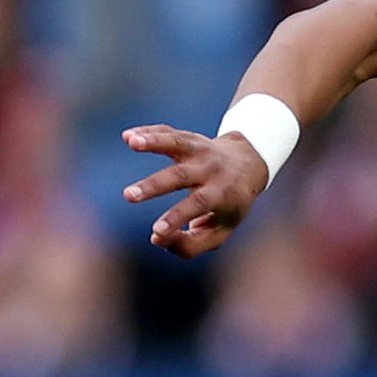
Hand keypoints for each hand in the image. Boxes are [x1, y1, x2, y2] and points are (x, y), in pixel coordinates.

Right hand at [121, 125, 270, 257]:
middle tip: (128, 196)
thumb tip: (157, 239)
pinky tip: (127, 137)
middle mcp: (212, 170)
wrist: (249, 165)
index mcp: (222, 194)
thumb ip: (190, 244)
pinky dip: (148, 132)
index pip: (199, 205)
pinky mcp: (188, 139)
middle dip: (153, 185)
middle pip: (181, 176)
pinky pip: (168, 133)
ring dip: (154, 142)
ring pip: (177, 143)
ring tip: (132, 143)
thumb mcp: (220, 231)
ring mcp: (200, 151)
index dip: (178, 218)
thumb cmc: (228, 206)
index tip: (156, 231)